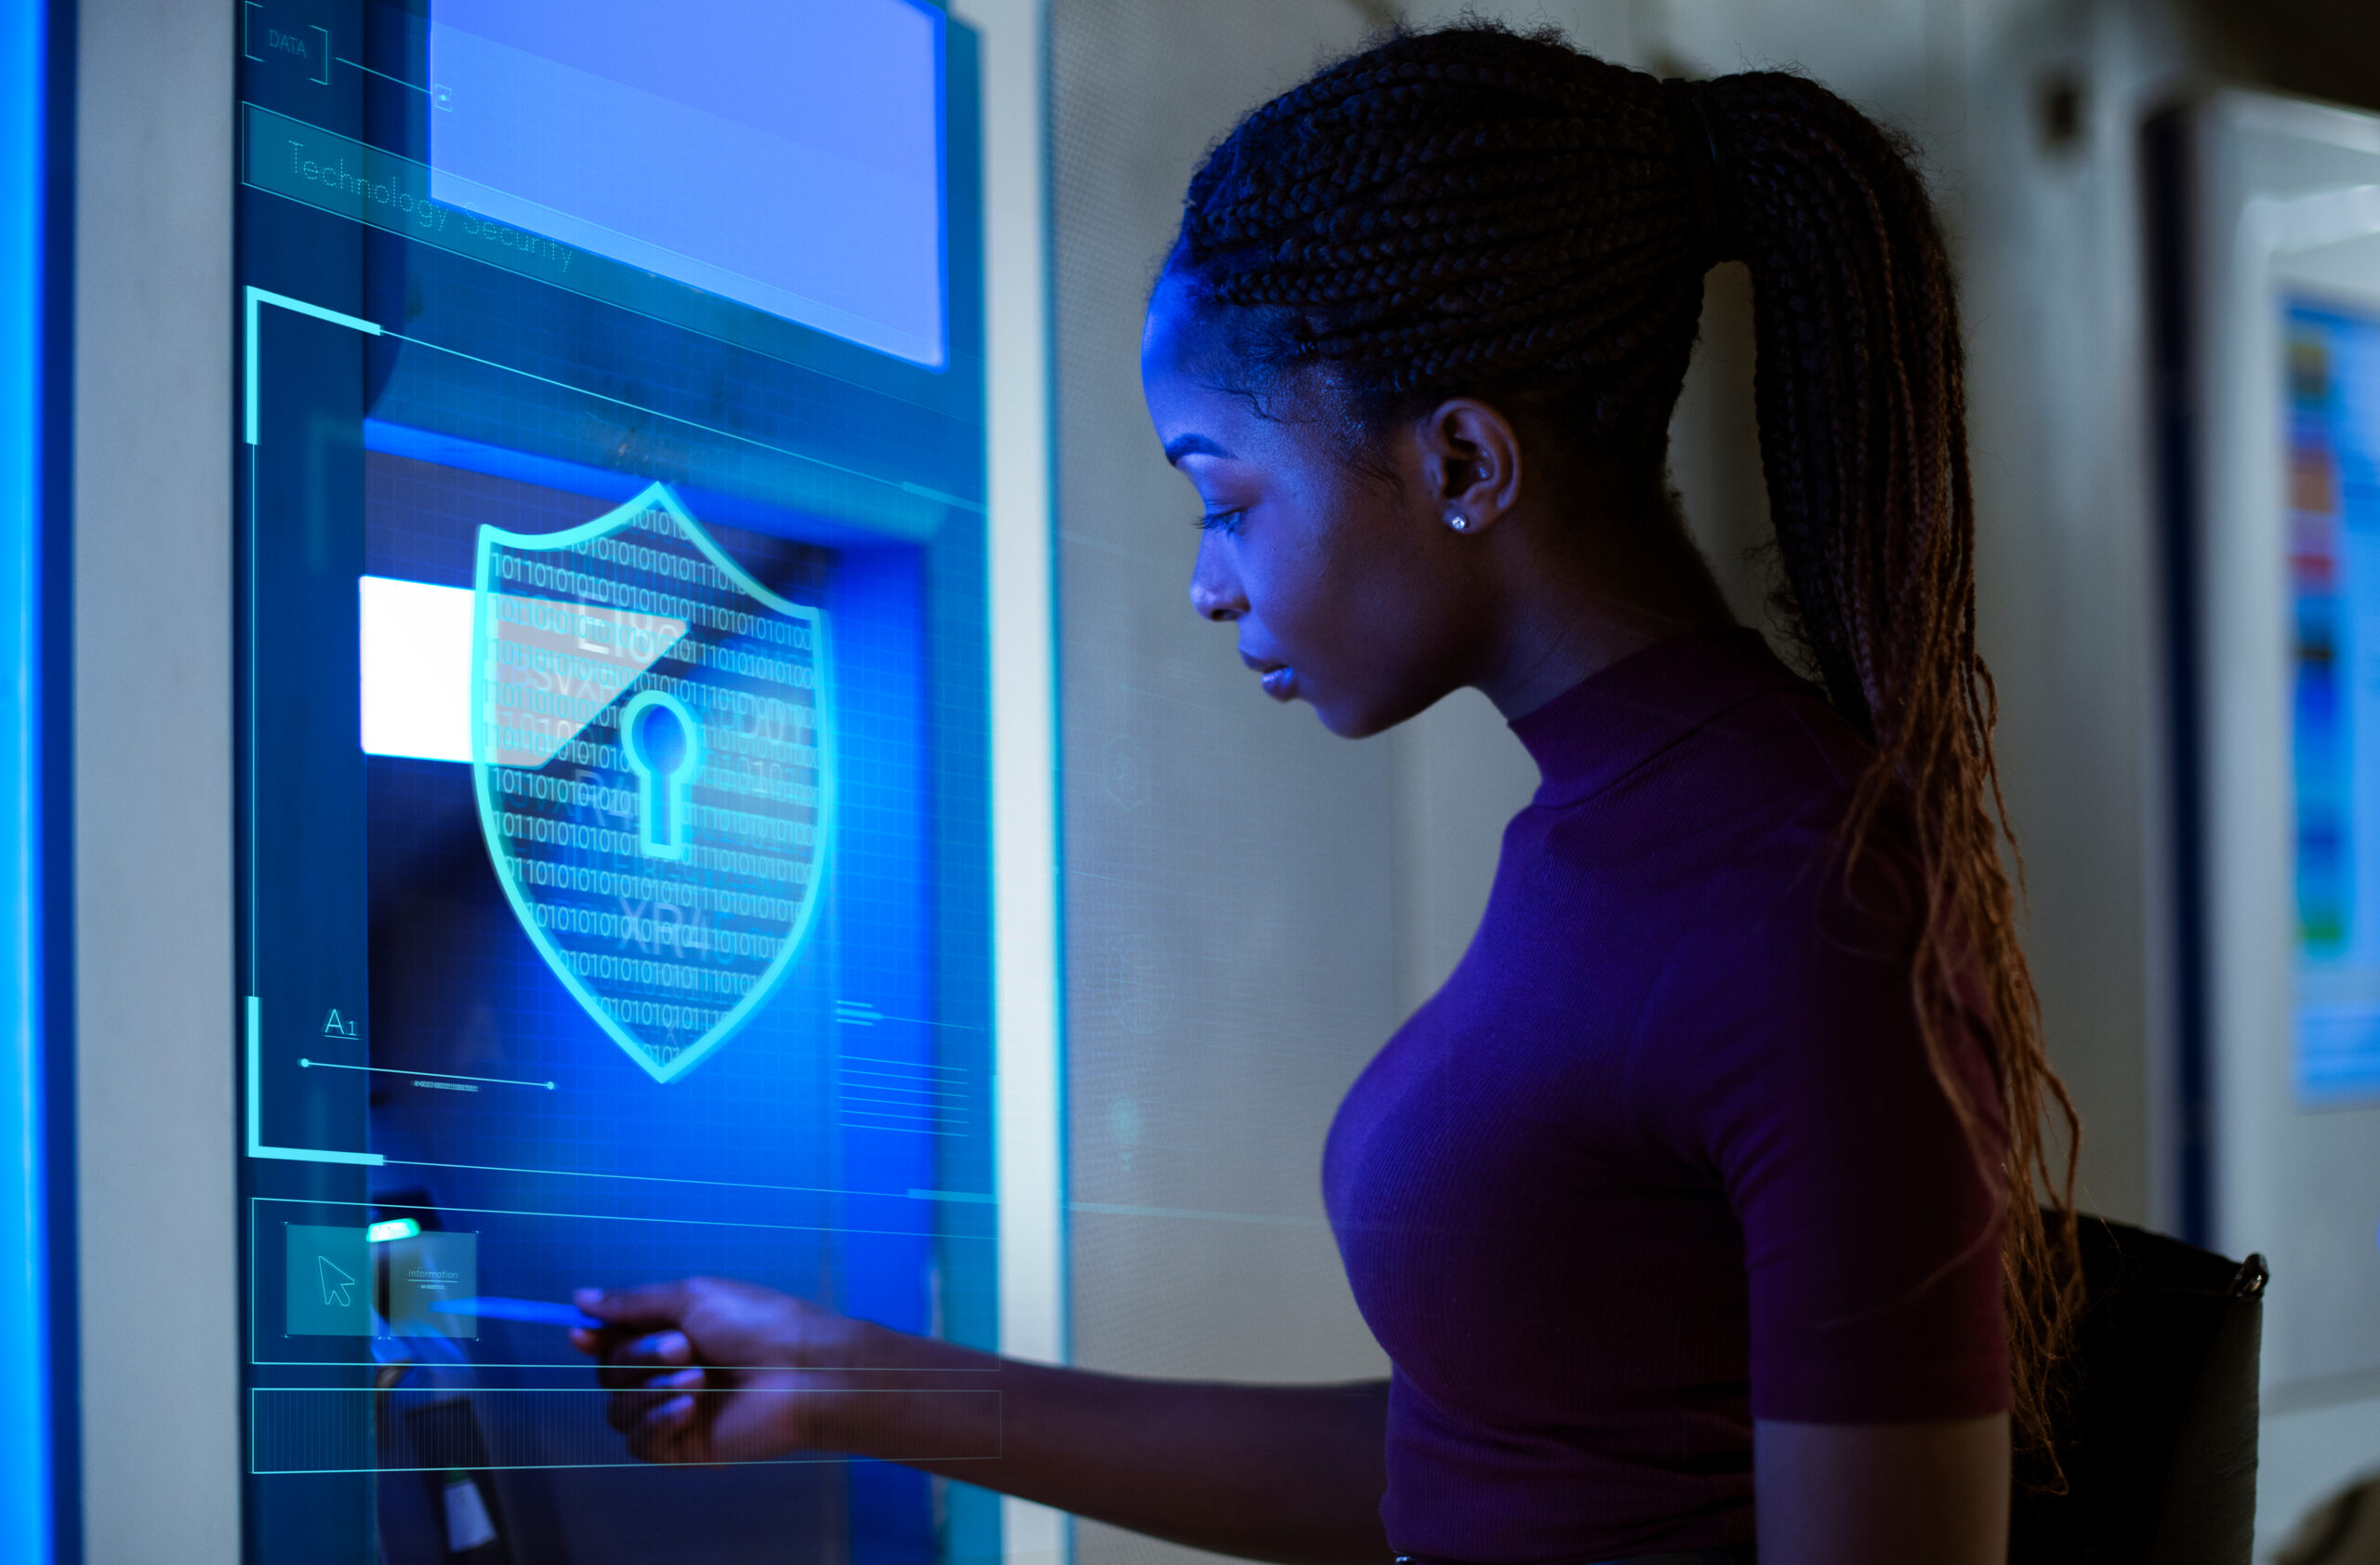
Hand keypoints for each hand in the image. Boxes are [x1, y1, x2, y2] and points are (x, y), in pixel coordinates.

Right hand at [569, 1276, 899, 1463]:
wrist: (804, 1372)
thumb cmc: (758, 1324)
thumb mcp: (693, 1297)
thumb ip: (633, 1303)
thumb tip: (581, 1298)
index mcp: (669, 1331)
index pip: (611, 1341)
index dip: (593, 1338)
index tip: (583, 1334)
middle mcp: (666, 1372)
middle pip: (608, 1373)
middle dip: (637, 1356)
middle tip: (683, 1346)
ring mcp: (672, 1410)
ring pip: (617, 1409)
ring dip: (651, 1388)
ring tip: (698, 1377)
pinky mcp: (682, 1446)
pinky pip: (639, 1442)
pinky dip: (657, 1421)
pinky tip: (688, 1408)